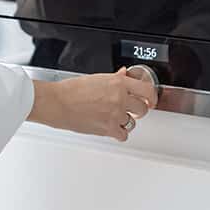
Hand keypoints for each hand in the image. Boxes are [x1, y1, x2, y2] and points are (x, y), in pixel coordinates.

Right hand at [28, 68, 158, 142]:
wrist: (57, 103)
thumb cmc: (71, 89)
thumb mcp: (96, 78)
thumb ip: (115, 78)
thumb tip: (124, 75)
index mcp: (118, 82)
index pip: (146, 90)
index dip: (151, 96)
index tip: (150, 99)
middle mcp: (120, 98)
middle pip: (142, 108)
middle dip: (138, 109)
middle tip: (132, 109)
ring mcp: (115, 114)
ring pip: (132, 122)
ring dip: (125, 120)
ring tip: (114, 117)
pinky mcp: (108, 129)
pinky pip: (123, 134)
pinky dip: (118, 132)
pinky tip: (111, 127)